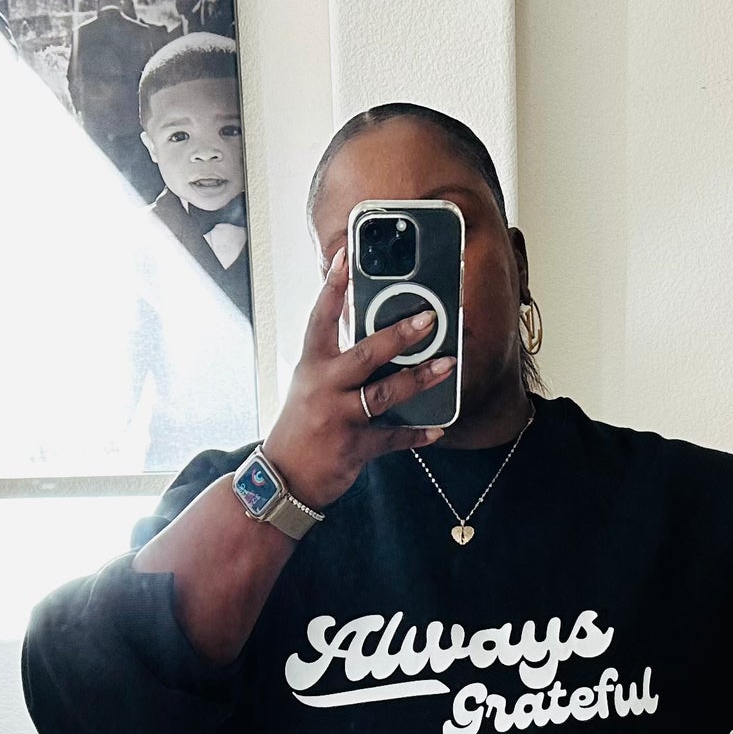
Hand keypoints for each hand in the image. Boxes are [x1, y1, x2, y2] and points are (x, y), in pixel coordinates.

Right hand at [261, 247, 454, 509]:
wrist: (284, 477)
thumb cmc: (302, 425)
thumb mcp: (310, 384)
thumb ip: (338, 360)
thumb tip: (378, 336)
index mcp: (312, 365)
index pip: (321, 318)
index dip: (334, 287)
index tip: (347, 256)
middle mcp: (324, 387)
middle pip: (365, 354)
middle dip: (399, 335)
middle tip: (429, 318)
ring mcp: (339, 417)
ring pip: (384, 394)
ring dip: (419, 379)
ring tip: (447, 364)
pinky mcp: (355, 447)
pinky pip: (394, 437)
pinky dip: (417, 434)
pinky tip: (438, 428)